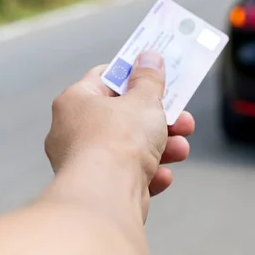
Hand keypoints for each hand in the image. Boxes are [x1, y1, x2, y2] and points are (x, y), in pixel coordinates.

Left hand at [45, 50, 194, 218]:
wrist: (106, 198)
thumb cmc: (119, 141)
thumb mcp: (144, 99)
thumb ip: (150, 78)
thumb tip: (149, 57)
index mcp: (76, 101)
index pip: (105, 77)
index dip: (134, 74)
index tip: (156, 75)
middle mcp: (73, 130)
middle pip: (124, 115)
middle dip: (159, 118)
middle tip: (181, 118)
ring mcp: (84, 161)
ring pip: (131, 146)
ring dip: (162, 146)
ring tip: (181, 149)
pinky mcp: (98, 188)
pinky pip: (128, 174)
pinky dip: (149, 173)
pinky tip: (161, 175)